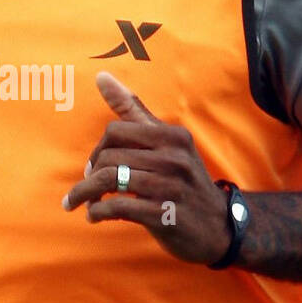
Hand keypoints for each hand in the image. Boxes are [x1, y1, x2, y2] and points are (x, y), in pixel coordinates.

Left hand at [62, 72, 231, 264]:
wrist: (219, 226)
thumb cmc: (184, 181)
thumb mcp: (167, 142)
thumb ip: (133, 109)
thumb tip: (102, 76)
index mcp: (172, 136)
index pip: (115, 132)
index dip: (97, 150)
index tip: (94, 167)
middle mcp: (174, 158)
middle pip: (109, 158)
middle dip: (89, 177)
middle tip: (86, 190)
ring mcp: (170, 187)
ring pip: (109, 181)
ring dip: (85, 195)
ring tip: (82, 204)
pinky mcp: (164, 215)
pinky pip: (118, 207)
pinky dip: (98, 212)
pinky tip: (95, 217)